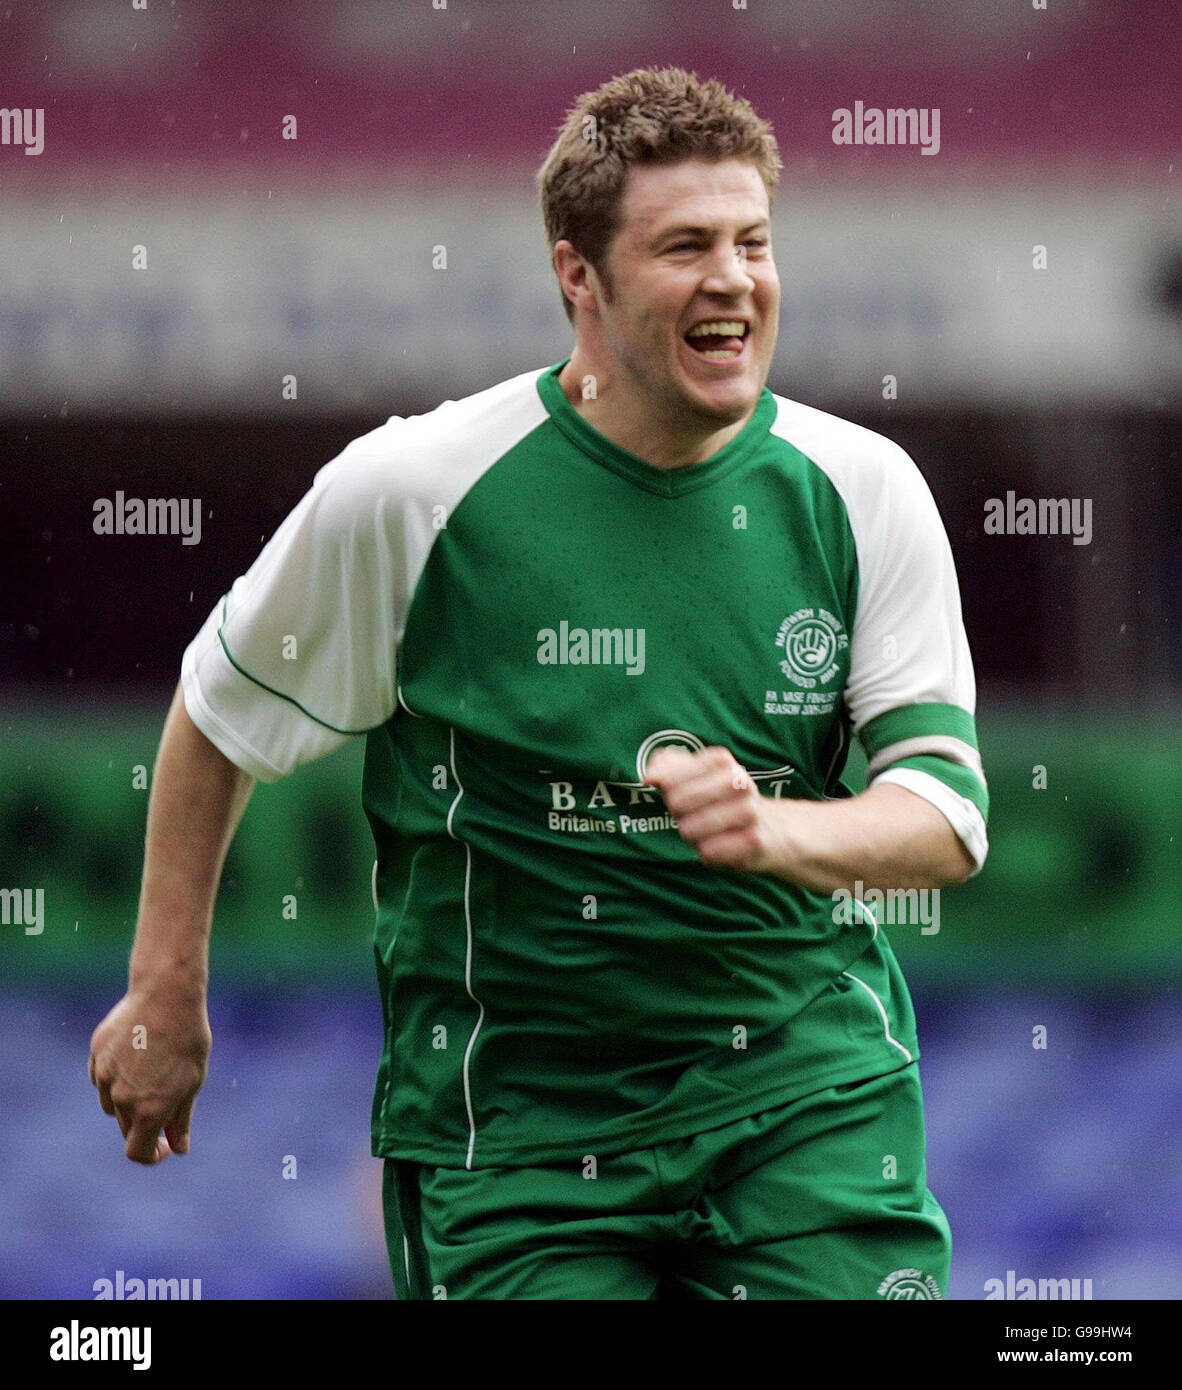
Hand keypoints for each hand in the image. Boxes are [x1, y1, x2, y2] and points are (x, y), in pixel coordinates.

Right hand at [88, 987, 210, 1164]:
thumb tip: (178, 1148)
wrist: (167, 995)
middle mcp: (122, 1099)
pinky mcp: (96, 1056)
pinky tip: (135, 1055)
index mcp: (149, 1110)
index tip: (165, 1145)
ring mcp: (104, 1077)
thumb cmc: (188, 1038)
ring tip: (153, 1070)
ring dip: (127, 1101)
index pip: (138, 1153)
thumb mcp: (193, 1081)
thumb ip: (181, 1118)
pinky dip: (115, 1077)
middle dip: (145, 1124)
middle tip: (167, 1099)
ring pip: (111, 1104)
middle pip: (126, 1128)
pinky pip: (101, 1079)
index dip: (153, 1155)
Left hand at [646, 745, 785, 874]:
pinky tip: (720, 846)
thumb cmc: (722, 800)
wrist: (774, 829)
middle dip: (679, 815)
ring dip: (693, 836)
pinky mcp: (754, 841)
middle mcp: (739, 782)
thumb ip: (665, 767)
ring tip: (708, 831)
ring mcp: (749, 811)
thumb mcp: (696, 775)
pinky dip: (708, 853)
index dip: (667, 791)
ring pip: (690, 830)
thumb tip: (649, 778)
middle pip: (677, 803)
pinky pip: (709, 852)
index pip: (669, 778)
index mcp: (722, 761)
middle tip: (696, 815)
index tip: (677, 793)